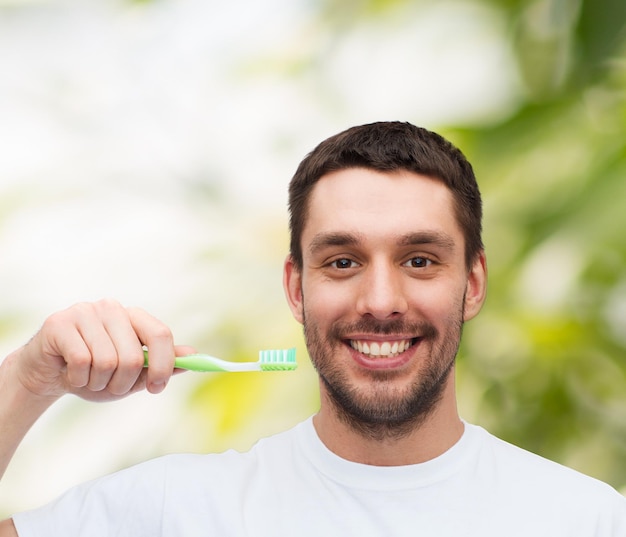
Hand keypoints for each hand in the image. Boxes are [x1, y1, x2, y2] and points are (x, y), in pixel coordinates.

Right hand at [12, 299, 191, 402]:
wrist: (47, 375)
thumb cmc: (94, 374)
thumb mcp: (132, 374)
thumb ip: (162, 364)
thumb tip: (193, 356)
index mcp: (133, 316)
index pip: (160, 333)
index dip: (164, 364)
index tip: (157, 388)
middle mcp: (112, 308)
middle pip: (134, 356)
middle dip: (122, 383)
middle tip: (109, 387)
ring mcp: (85, 312)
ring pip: (107, 361)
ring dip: (98, 383)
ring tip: (88, 379)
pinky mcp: (60, 322)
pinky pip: (81, 361)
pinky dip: (78, 379)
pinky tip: (71, 374)